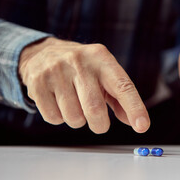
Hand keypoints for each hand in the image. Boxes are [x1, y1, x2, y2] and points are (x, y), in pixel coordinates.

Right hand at [18, 37, 149, 133]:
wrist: (42, 53)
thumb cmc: (83, 69)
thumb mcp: (105, 75)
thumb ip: (121, 98)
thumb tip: (135, 122)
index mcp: (102, 58)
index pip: (122, 86)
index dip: (134, 108)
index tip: (142, 126)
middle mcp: (79, 62)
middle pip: (94, 108)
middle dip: (100, 124)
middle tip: (99, 124)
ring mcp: (56, 71)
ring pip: (73, 117)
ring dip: (78, 121)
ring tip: (76, 106)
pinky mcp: (37, 83)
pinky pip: (54, 118)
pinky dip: (60, 119)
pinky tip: (59, 103)